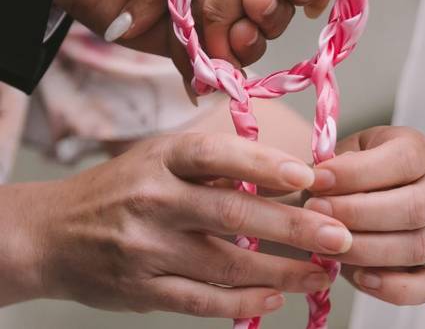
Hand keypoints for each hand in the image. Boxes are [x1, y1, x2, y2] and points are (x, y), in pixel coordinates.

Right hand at [0, 133, 353, 316]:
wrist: (53, 233)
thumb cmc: (122, 188)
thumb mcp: (161, 160)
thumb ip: (217, 167)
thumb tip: (284, 179)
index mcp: (162, 159)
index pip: (217, 155)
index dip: (265, 164)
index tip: (309, 177)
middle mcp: (154, 201)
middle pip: (233, 213)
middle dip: (294, 226)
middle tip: (339, 236)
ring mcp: (146, 248)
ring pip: (226, 263)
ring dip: (282, 271)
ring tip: (322, 272)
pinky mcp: (142, 290)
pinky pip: (202, 300)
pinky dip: (244, 301)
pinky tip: (277, 298)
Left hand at [305, 126, 424, 304]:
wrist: (344, 200)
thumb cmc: (341, 175)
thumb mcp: (336, 158)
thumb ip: (331, 167)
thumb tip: (320, 179)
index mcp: (418, 152)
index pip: (404, 159)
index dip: (358, 172)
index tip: (317, 179)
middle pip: (413, 207)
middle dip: (358, 213)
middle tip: (315, 211)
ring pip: (417, 247)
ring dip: (366, 249)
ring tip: (325, 244)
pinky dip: (395, 287)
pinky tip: (361, 278)